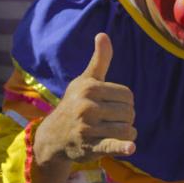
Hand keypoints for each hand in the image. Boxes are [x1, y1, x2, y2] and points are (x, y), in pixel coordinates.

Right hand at [32, 33, 136, 166]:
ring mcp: (88, 127)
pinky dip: (121, 147)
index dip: (124, 102)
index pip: (127, 95)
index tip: (111, 106)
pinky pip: (110, 145)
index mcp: (89, 88)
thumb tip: (103, 34)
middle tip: (109, 121)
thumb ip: (99, 60)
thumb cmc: (74, 104)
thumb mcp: (85, 81)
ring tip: (112, 133)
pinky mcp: (90, 147)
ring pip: (126, 130)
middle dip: (125, 118)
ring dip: (126, 134)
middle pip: (129, 113)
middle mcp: (87, 106)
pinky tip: (130, 148)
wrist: (54, 136)